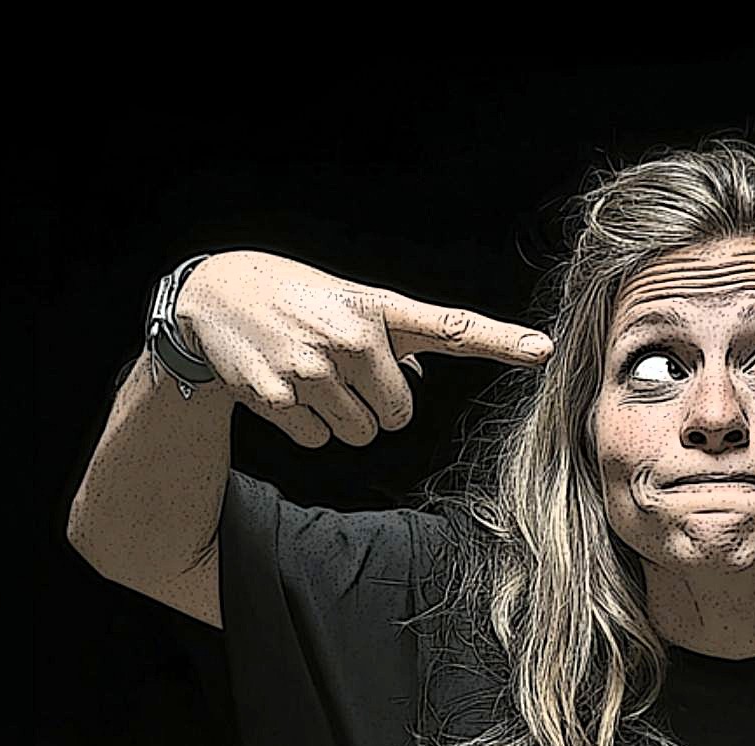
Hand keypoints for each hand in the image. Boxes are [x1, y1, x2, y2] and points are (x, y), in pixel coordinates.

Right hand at [173, 250, 554, 448]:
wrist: (212, 296)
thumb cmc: (296, 300)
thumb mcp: (347, 303)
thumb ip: (389, 341)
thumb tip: (411, 385)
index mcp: (378, 308)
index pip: (452, 327)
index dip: (500, 341)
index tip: (542, 351)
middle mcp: (352, 337)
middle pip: (399, 415)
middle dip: (376, 405)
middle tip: (342, 372)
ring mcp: (314, 368)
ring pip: (360, 433)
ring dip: (341, 418)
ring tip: (312, 376)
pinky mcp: (280, 396)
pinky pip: (318, 439)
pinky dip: (305, 425)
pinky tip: (286, 388)